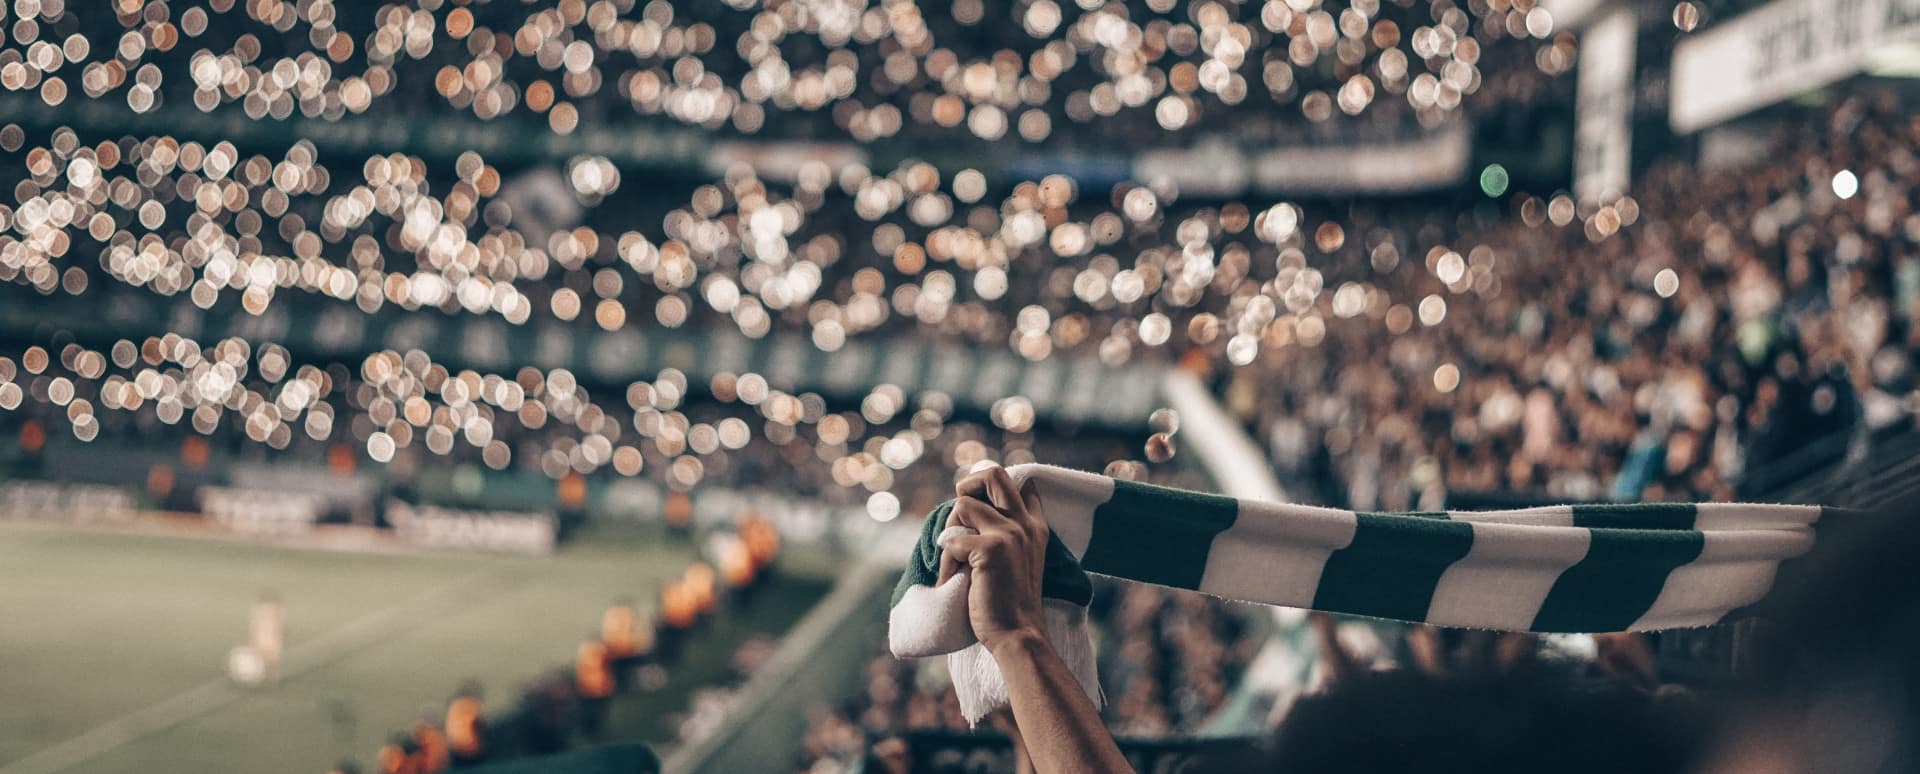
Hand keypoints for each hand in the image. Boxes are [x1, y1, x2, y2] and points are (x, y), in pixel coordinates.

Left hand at [937, 465, 1047, 651]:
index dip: (992, 490)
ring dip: (951, 532)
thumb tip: (969, 511)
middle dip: (967, 487)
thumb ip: (1005, 534)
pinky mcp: (991, 549)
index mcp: (1034, 526)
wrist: (1018, 634)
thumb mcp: (1018, 560)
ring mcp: (1010, 534)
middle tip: (960, 518)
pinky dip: (946, 563)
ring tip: (956, 562)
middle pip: (992, 474)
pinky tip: (954, 581)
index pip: (1020, 484)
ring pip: (963, 505)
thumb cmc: (1010, 602)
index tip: (979, 516)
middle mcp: (1025, 524)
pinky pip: (952, 541)